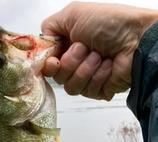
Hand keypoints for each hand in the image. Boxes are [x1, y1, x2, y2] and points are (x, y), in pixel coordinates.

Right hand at [41, 2, 157, 99]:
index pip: (47, 63)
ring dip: (84, 69)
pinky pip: (87, 91)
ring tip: (99, 56)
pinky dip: (98, 76)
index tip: (53, 60)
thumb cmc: (108, 23)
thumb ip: (50, 26)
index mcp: (67, 45)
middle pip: (57, 77)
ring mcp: (86, 77)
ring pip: (70, 87)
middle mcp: (74, 62)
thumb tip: (41, 42)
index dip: (48, 64)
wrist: (136, 39)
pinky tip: (108, 65)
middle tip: (85, 48)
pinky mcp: (97, 90)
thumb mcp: (73, 14)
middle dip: (70, 62)